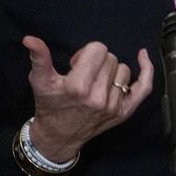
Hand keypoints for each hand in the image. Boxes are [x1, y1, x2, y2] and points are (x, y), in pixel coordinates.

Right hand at [22, 36, 153, 162]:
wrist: (58, 137)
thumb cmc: (50, 105)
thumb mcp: (40, 81)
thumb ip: (39, 58)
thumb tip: (29, 38)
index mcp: (78, 86)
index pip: (97, 49)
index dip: (85, 53)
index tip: (75, 65)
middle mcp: (99, 97)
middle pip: (111, 57)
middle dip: (97, 61)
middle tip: (83, 75)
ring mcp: (114, 106)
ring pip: (124, 69)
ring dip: (111, 71)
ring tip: (96, 82)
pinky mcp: (125, 112)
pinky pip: (144, 87)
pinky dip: (146, 70)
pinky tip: (142, 55)